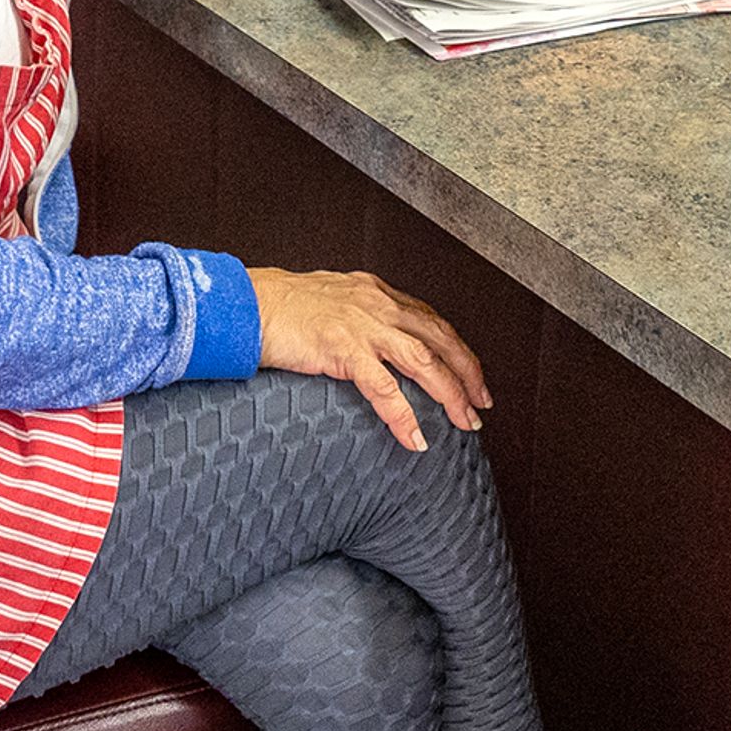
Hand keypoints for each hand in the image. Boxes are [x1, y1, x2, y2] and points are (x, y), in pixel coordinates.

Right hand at [248, 268, 489, 451]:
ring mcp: (362, 326)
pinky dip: (405, 416)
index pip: (431, 320)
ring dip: (451, 394)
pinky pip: (384, 388)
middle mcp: (377, 305)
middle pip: (440, 339)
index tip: (472, 374)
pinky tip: (416, 438)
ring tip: (465, 423)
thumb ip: (358, 314)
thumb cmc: (282, 306)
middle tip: (482, 403)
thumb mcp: (332, 299)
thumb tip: (374, 339)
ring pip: (424, 361)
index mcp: (376, 293)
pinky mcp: (343, 349)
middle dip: (468, 374)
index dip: (457, 349)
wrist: (248, 304)